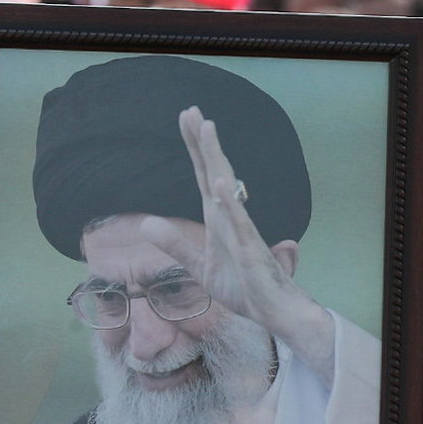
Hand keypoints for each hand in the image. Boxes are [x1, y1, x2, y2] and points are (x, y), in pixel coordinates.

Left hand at [140, 107, 336, 381]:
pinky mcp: (251, 251)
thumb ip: (175, 245)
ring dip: (216, 159)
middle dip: (202, 142)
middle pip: (214, 172)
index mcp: (218, 220)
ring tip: (207, 130)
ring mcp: (243, 232)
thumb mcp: (200, 267)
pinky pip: (239, 224)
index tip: (187, 118)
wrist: (275, 313)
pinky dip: (230, 204)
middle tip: (192, 110)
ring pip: (227, 189)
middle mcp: (231, 219)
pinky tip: (221, 184)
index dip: (195, 148)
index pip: (203, 176)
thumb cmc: (245, 288)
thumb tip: (146, 223)